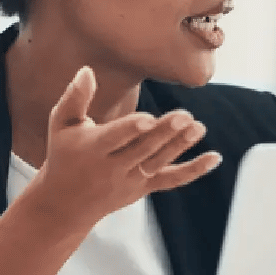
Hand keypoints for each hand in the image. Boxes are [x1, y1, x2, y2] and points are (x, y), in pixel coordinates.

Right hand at [27, 67, 220, 227]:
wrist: (65, 203)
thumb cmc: (64, 154)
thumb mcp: (61, 124)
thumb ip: (75, 97)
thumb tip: (87, 70)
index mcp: (93, 149)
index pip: (115, 138)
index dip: (132, 129)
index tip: (149, 118)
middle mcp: (113, 168)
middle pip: (142, 150)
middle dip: (164, 134)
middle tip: (185, 117)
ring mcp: (131, 180)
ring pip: (159, 162)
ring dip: (180, 146)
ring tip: (198, 127)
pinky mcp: (144, 188)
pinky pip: (172, 180)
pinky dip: (194, 170)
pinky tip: (214, 157)